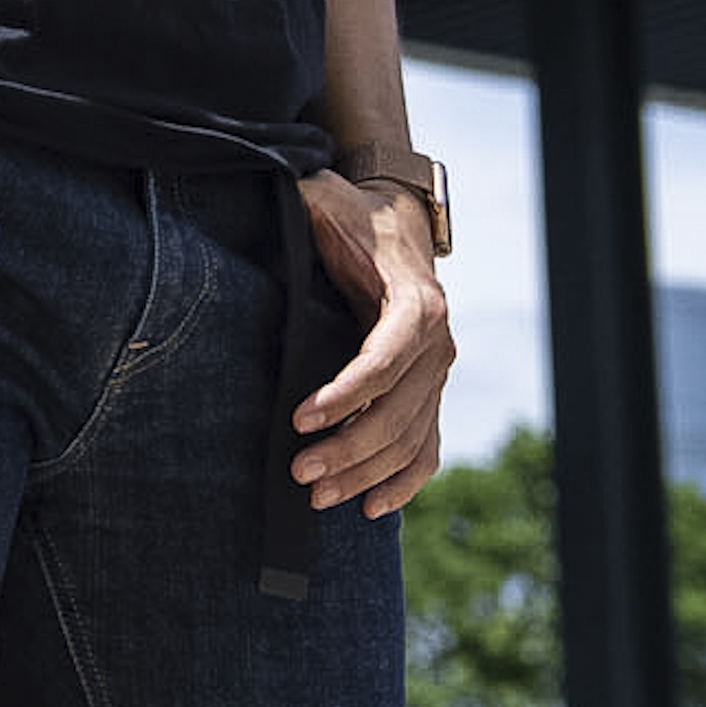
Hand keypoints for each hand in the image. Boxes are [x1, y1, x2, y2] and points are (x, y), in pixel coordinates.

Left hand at [288, 169, 450, 515]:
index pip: (384, 361)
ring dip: (365, 474)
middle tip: (299, 473)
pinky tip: (372, 507)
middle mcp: (435, 345)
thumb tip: (269, 204)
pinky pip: (426, 447)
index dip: (345, 395)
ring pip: (408, 440)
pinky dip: (405, 481)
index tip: (300, 418)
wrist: (397, 223)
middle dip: (347, 449)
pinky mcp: (429, 391)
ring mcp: (436, 373)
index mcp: (415, 303)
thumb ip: (303, 204)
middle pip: (396, 414)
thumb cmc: (352, 215)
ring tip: (316, 495)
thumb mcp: (325, 199)